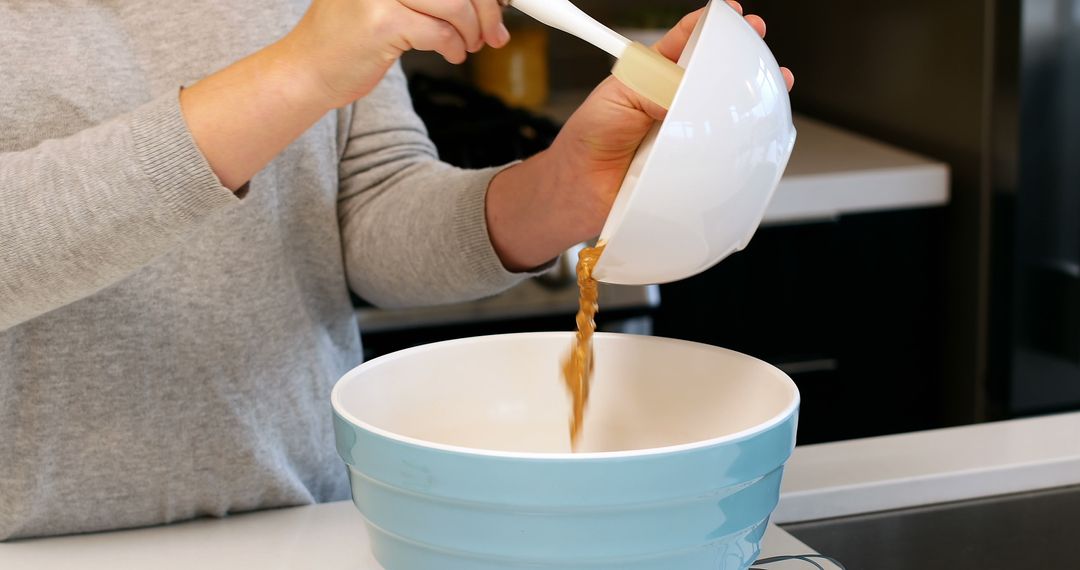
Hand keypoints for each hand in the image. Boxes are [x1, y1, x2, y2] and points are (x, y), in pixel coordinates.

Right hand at [286, 0, 510, 108]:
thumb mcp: (387, 2)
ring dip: (472, 31)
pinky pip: (440, 32)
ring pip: (455, 5)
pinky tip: (452, 54)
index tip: (496, 6)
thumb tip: (486, 1)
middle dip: (486, 9)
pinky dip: (455, 47)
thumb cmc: (348, 38)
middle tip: (494, 32)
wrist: (307, 70)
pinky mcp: (382, 24)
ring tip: (469, 45)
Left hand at [486, 3, 793, 269]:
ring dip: (749, 95)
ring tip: (769, 78)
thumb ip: (654, 88)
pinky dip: (741, 138)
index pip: (687, 40)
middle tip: (757, 39)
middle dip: (742, 53)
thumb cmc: (589, 140)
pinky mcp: (693, 160)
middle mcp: (673, 100)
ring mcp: (686, 130)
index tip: (732, 13)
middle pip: (716, 71)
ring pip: (724, 108)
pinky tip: (751, 127)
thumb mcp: (618, 98)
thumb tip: (685, 92)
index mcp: (653, 75)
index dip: (710, 24)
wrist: (581, 190)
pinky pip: (722, 147)